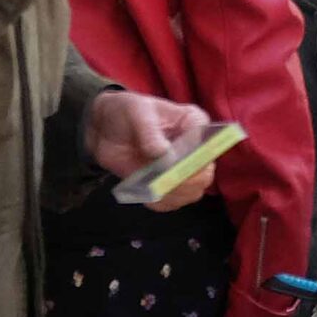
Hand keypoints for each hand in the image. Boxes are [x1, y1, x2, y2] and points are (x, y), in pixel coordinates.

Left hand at [85, 92, 218, 210]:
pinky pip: (173, 203)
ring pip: (192, 192)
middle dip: (185, 180)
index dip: (197, 157)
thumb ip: (150, 132)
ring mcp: (183, 170)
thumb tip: (163, 154)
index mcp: (194, 123)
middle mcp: (195, 149)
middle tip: (163, 178)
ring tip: (151, 185)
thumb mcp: (137, 113)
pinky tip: (148, 194)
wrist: (107, 129)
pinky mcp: (168, 186)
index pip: (209, 142)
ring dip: (173, 194)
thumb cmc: (127, 112)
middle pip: (205, 174)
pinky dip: (161, 202)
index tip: (176, 162)